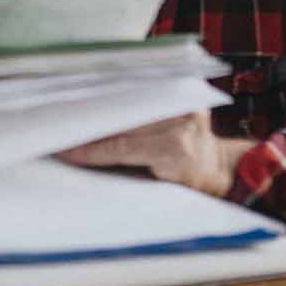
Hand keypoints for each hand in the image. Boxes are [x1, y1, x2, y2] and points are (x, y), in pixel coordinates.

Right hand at [57, 111, 255, 197]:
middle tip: (62, 129)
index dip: (90, 150)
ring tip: (76, 114)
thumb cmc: (189, 187)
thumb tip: (86, 161)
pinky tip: (102, 102)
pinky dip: (126, 101)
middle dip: (91, 127)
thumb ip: (126, 171)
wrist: (223, 170)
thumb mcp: (158, 189)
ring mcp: (186, 107)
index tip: (64, 151)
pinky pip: (148, 96)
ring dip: (105, 110)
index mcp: (176, 151)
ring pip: (133, 106)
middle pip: (123, 122)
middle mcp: (182, 124)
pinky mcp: (188, 96)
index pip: (120, 147)